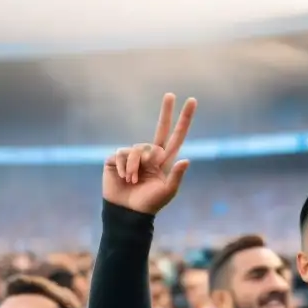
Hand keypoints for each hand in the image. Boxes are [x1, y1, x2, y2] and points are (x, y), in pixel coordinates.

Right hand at [103, 93, 196, 214]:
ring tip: (134, 181)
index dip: (183, 121)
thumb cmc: (149, 204)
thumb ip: (176, 176)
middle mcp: (150, 155)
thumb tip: (186, 159)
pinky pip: (123, 154)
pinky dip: (126, 167)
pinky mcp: (116, 158)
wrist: (128, 212)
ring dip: (137, 166)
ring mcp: (133, 155)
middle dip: (166, 111)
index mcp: (165, 161)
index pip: (176, 137)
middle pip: (160, 129)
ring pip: (138, 148)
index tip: (191, 103)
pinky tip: (125, 178)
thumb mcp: (167, 191)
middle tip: (170, 94)